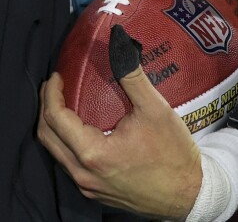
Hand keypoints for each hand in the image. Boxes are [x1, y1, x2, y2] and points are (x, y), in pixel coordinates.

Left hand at [37, 29, 201, 217]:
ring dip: (54, 127)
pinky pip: (69, 165)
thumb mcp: (155, 109)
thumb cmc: (175, 155)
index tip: (57, 76)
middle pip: (47, 137)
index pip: (54, 119)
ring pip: (56, 153)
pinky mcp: (96, 192)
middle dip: (46, 108)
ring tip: (65, 104)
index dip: (51, 93)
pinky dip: (66, 144)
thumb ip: (131, 74)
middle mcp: (84, 173)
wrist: (191, 196)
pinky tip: (80, 129)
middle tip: (56, 87)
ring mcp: (89, 186)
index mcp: (93, 153)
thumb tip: (119, 41)